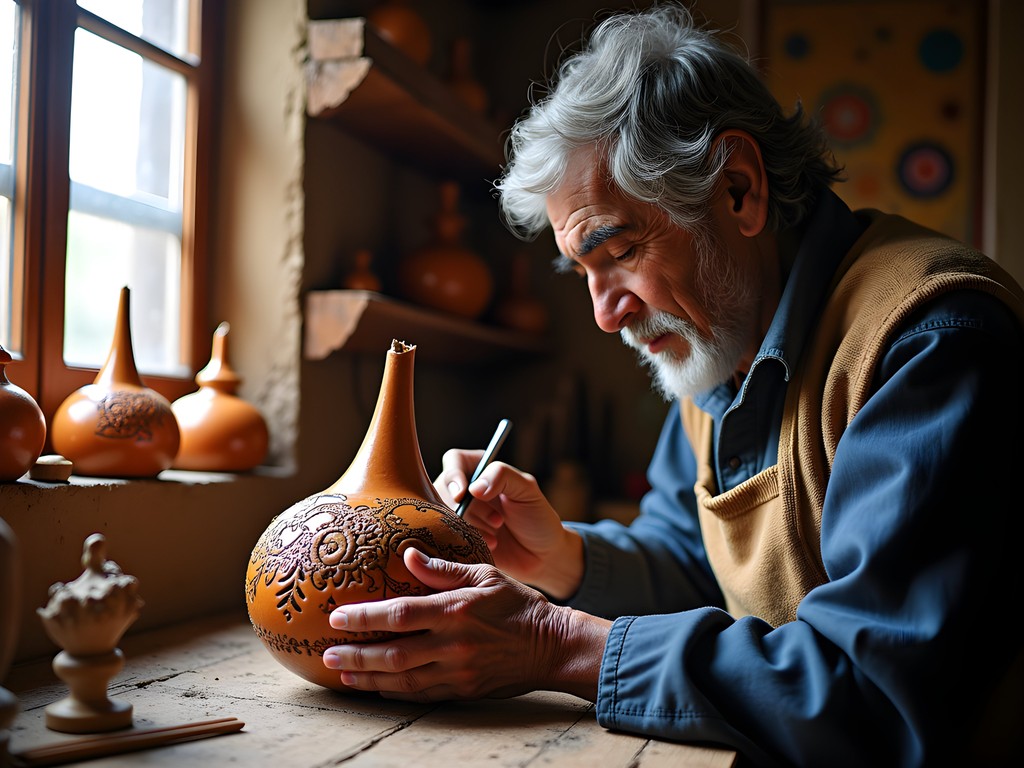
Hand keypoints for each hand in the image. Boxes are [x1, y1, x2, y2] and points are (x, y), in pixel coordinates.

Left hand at [322, 547, 608, 701]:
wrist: (551, 646)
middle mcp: (452, 644)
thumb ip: (442, 569)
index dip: (365, 618)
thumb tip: (407, 554)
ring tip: (343, 675)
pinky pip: (422, 695)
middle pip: (393, 654)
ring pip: (403, 680)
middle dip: (356, 656)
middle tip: (327, 655)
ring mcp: (457, 671)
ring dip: (369, 679)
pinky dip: (395, 693)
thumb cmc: (517, 605)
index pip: (400, 615)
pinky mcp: (463, 690)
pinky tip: (377, 689)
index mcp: (455, 610)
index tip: (337, 618)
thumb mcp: (484, 575)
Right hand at [434, 449, 583, 598]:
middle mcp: (464, 490)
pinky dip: (468, 540)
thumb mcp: (527, 489)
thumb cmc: (536, 518)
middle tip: (498, 520)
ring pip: (444, 514)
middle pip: (444, 489)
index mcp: (479, 470)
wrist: (540, 555)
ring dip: (471, 525)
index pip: (453, 460)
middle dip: (470, 508)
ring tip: (497, 530)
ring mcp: (457, 515)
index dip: (453, 476)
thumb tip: (473, 488)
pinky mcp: (455, 538)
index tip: (462, 495)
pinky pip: (446, 537)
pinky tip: (491, 543)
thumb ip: (502, 476)